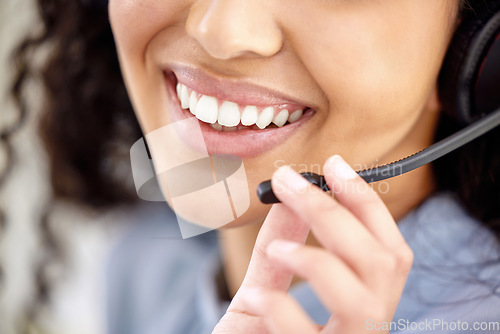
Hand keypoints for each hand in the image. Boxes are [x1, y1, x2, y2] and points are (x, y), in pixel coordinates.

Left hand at [212, 155, 412, 333]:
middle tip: (288, 182)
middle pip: (380, 263)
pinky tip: (254, 298)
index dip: (366, 204)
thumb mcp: (265, 291)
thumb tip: (286, 199)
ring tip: (276, 250)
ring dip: (317, 259)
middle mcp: (366, 331)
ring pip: (365, 300)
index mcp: (361, 307)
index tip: (334, 165)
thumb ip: (280, 250)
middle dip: (334, 212)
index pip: (387, 249)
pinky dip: (281, 307)